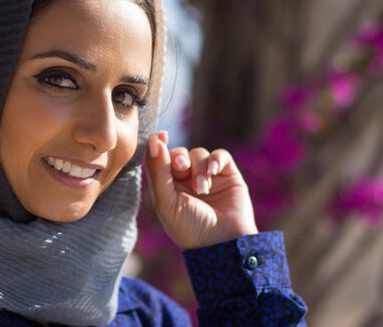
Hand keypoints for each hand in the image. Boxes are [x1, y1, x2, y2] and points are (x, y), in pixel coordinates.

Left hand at [145, 131, 257, 249]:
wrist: (223, 244)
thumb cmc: (189, 228)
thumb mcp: (166, 202)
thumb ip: (157, 171)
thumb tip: (154, 140)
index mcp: (167, 187)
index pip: (159, 160)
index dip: (158, 146)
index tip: (160, 137)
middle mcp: (186, 180)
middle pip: (178, 154)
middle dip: (179, 159)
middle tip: (180, 169)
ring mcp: (208, 176)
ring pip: (198, 154)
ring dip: (198, 169)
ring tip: (202, 189)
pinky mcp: (228, 175)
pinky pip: (220, 155)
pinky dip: (215, 159)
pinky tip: (213, 171)